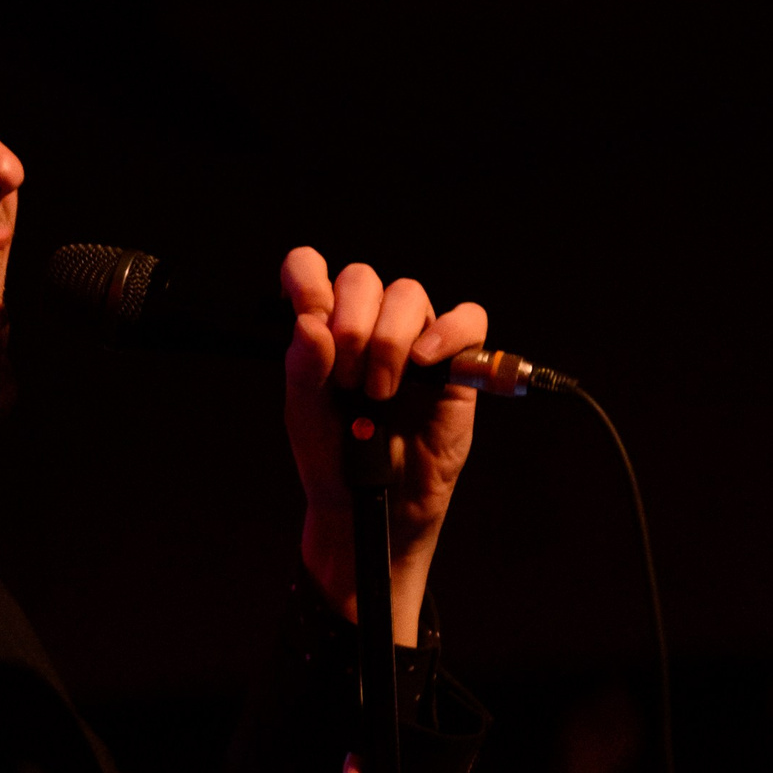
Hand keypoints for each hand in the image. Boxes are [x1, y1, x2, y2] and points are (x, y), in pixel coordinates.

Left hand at [280, 247, 486, 632]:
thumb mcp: (305, 414)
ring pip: (408, 294)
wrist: (370, 502)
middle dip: (351, 326)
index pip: (310, 270)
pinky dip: (447, 333)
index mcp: (325, 326)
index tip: (307, 308)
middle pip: (363, 279)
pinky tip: (422, 362)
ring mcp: (415, 339)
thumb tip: (309, 320)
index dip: (306, 275)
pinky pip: (468, 320)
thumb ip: (304, 367)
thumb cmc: (334, 456)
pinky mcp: (457, 363)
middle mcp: (369, 323)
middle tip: (346, 380)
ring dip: (388, 339)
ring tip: (379, 391)